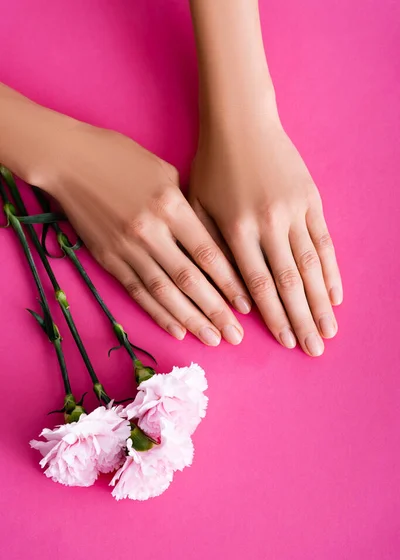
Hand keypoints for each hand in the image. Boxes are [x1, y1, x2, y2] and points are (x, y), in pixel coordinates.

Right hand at [34, 120, 250, 344]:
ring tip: (212, 340)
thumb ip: (187, 208)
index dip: (230, 283)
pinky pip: (137, 291)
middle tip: (236, 336)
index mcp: (170, 205)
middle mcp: (150, 231)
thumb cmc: (121, 157)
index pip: (208, 254)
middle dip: (216, 311)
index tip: (247, 305)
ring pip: (164, 292)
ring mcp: (127, 248)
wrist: (68, 160)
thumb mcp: (164, 172)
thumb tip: (208, 242)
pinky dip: (158, 313)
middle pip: (190, 280)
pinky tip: (177, 330)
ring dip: (190, 320)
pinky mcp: (108, 258)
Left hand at [189, 109, 342, 355]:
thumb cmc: (211, 168)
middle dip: (303, 320)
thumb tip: (233, 298)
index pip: (259, 285)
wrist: (240, 122)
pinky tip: (337, 294)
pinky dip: (332, 270)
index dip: (274, 317)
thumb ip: (211, 251)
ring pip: (312, 266)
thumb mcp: (197, 207)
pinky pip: (325, 241)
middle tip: (315, 350)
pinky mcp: (311, 199)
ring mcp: (294, 211)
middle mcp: (269, 223)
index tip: (285, 342)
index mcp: (236, 229)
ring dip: (322, 302)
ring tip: (330, 332)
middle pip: (289, 282)